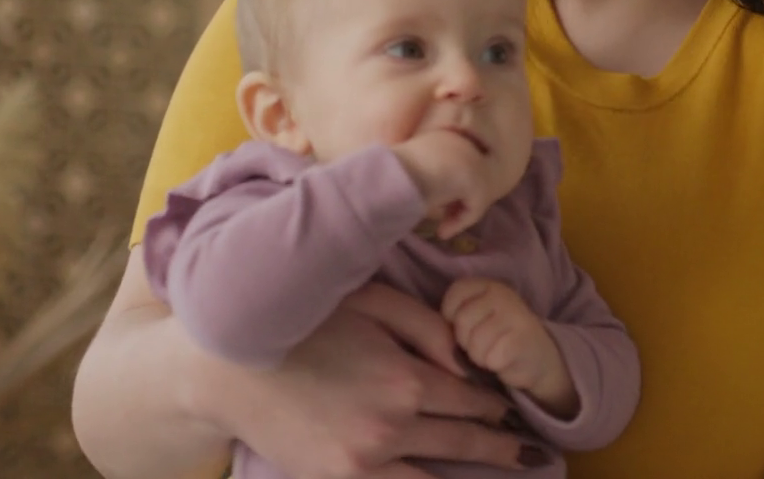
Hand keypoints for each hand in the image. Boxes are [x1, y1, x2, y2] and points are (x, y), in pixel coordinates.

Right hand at [200, 283, 540, 476]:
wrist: (229, 367)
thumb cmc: (304, 323)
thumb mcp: (374, 303)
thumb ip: (428, 327)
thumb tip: (467, 358)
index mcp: (405, 379)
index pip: (471, 400)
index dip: (497, 406)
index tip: (515, 410)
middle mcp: (392, 427)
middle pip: (465, 443)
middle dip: (503, 448)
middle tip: (534, 455)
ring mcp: (364, 462)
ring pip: (435, 478)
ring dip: (471, 476)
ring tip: (505, 472)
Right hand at [392, 128, 499, 224]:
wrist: (389, 176)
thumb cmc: (391, 175)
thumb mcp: (413, 171)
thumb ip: (431, 176)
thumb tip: (445, 198)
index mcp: (445, 136)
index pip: (459, 165)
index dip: (452, 190)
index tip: (440, 208)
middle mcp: (462, 143)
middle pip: (472, 178)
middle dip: (461, 202)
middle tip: (444, 221)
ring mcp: (472, 160)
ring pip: (476, 194)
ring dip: (460, 215)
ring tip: (442, 230)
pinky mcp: (475, 180)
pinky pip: (475, 208)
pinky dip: (460, 222)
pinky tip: (442, 232)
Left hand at [442, 278, 575, 418]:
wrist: (538, 358)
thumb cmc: (499, 338)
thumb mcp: (478, 316)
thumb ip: (458, 313)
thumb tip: (430, 327)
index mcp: (487, 285)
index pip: (454, 294)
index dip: (451, 315)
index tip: (464, 326)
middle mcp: (502, 294)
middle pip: (461, 322)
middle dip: (466, 341)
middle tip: (482, 343)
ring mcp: (515, 315)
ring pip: (475, 344)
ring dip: (480, 356)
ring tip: (493, 352)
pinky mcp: (522, 339)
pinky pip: (490, 358)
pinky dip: (494, 365)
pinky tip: (504, 360)